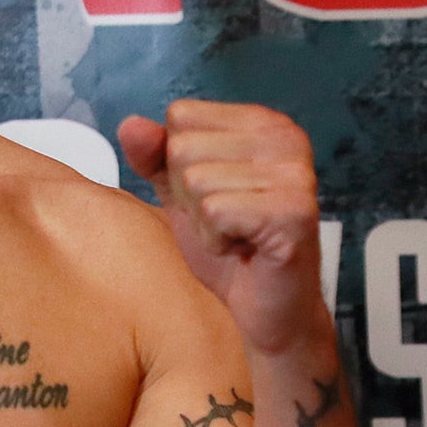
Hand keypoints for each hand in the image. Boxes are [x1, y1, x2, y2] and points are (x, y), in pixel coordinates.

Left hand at [119, 100, 330, 354]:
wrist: (264, 311)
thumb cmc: (229, 248)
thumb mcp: (179, 194)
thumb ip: (154, 156)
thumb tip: (131, 125)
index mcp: (263, 121)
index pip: (181, 116)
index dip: (181, 166)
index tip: (215, 196)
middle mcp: (285, 137)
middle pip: (184, 148)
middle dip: (191, 197)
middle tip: (227, 222)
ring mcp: (294, 172)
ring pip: (197, 181)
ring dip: (205, 223)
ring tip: (237, 236)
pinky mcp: (293, 211)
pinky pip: (216, 211)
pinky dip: (217, 242)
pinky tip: (244, 250)